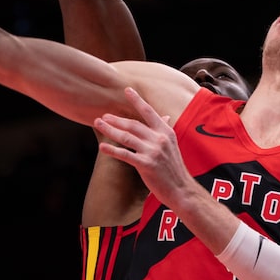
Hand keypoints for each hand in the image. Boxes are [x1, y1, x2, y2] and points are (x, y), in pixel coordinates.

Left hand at [94, 88, 199, 207]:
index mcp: (166, 132)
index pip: (149, 112)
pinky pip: (125, 154)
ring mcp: (153, 151)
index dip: (137, 100)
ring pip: (126, 137)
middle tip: (103, 116)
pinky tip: (102, 146)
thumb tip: (164, 116)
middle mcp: (159, 139)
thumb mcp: (172, 145)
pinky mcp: (146, 164)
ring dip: (110, 130)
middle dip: (116, 119)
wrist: (181, 189)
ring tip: (98, 124)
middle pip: (133, 124)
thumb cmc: (174, 169)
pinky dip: (112, 150)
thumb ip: (164, 131)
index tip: (127, 90)